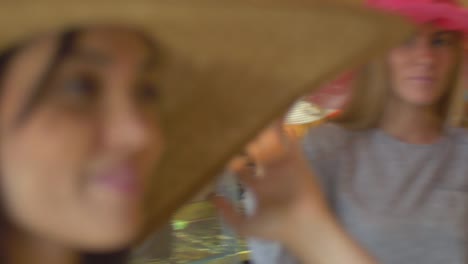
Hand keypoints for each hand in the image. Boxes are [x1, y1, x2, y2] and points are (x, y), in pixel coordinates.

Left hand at [213, 121, 376, 263]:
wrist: (304, 227)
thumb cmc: (276, 227)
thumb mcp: (246, 226)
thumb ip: (227, 214)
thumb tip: (211, 198)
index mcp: (259, 188)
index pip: (241, 169)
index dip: (230, 159)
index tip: (218, 147)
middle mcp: (270, 175)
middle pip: (255, 152)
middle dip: (245, 140)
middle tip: (232, 126)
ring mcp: (284, 166)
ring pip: (271, 145)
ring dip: (262, 132)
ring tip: (250, 115)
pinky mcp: (298, 161)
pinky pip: (291, 142)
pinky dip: (284, 130)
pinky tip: (274, 115)